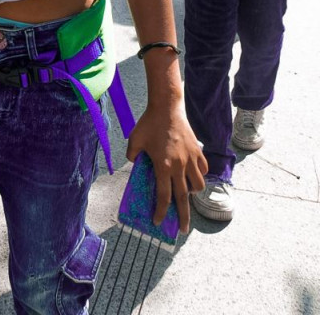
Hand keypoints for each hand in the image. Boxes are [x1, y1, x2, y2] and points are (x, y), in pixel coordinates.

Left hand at [126, 102, 207, 233]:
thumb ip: (132, 156)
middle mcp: (179, 166)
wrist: (167, 107)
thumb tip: (133, 164)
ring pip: (198, 185)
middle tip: (182, 229)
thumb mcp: (134, 140)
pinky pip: (203, 170)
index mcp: (163, 166)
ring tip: (187, 194)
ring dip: (193, 193)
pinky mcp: (198, 151)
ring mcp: (191, 159)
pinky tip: (193, 174)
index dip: (161, 211)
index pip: (164, 196)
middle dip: (183, 217)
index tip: (158, 221)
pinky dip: (200, 175)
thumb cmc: (149, 123)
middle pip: (184, 198)